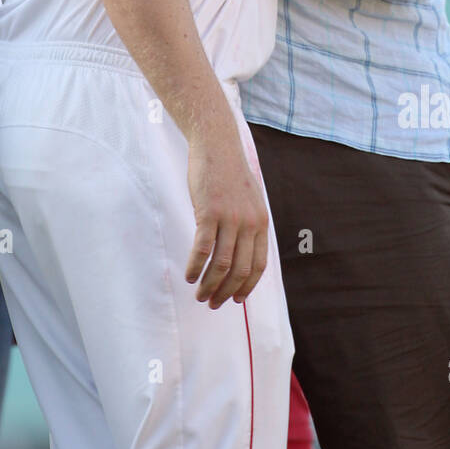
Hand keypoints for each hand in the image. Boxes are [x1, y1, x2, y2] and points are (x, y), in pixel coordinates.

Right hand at [185, 126, 268, 307]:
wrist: (217, 146)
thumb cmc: (229, 173)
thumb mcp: (249, 199)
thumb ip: (247, 224)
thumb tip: (240, 251)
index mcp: (261, 222)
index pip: (258, 265)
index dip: (247, 286)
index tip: (236, 300)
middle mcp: (249, 223)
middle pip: (240, 269)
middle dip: (226, 292)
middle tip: (213, 303)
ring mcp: (229, 218)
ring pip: (221, 264)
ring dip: (209, 284)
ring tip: (200, 295)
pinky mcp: (209, 212)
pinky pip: (202, 248)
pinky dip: (195, 266)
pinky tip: (188, 275)